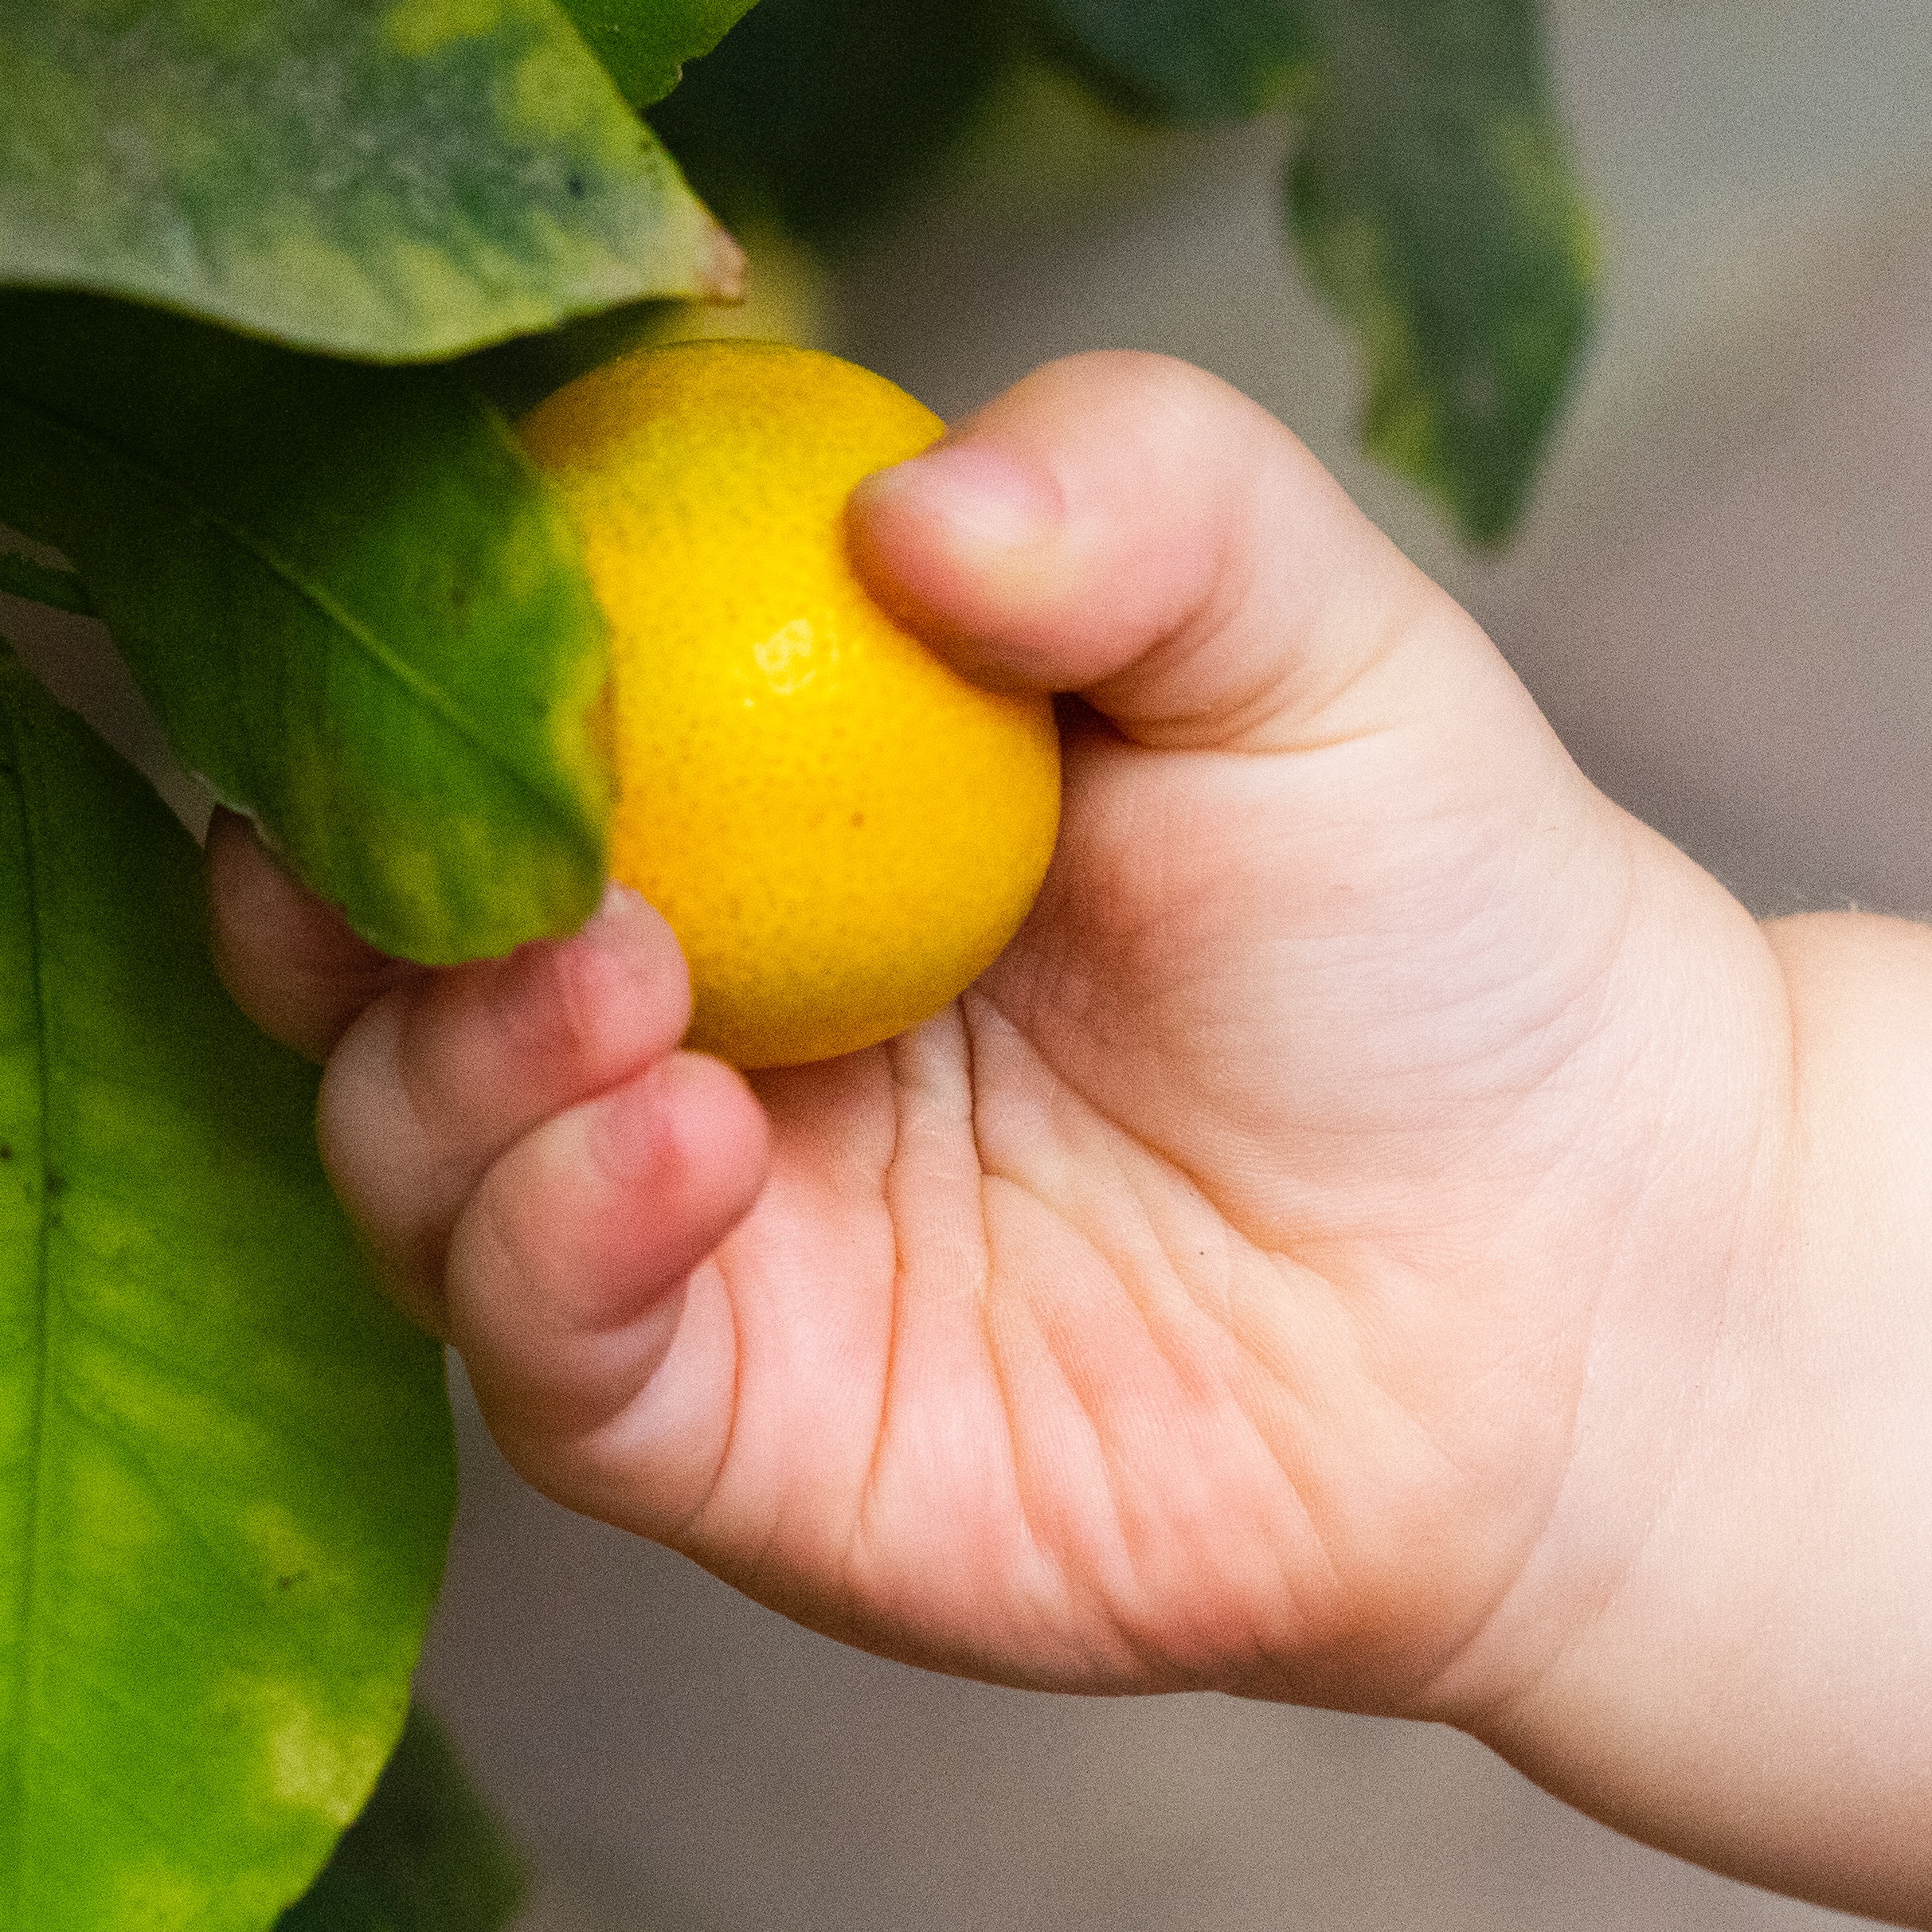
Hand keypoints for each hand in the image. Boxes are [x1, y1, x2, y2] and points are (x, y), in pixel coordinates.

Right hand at [214, 352, 1791, 1722]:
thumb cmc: (1439, 923)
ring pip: (407, 1152)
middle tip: (455, 815)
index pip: (491, 702)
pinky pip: (548, 1358)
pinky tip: (680, 1143)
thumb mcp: (1313, 638)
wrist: (1588, 1269)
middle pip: (371, 934)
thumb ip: (1143, 496)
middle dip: (343, 871)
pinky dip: (554, 1244)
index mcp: (757, 788)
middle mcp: (670, 1003)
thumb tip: (911, 500)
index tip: (415, 576)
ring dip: (447, 1057)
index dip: (407, 644)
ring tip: (616, 972)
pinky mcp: (733, 1434)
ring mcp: (683, 1229)